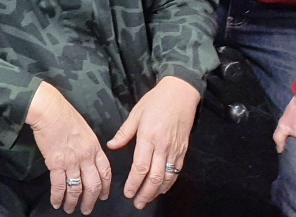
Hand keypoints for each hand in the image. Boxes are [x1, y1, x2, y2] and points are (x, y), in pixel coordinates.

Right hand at [26, 81, 112, 214]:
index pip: (105, 172)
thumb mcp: (85, 129)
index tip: (103, 196)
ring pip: (76, 189)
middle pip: (93, 185)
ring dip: (74, 202)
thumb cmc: (64, 114)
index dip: (105, 187)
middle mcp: (86, 157)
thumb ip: (89, 145)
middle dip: (91, 201)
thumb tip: (88, 157)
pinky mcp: (56, 163)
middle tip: (88, 209)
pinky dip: (58, 197)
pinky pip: (59, 186)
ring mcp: (71, 161)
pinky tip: (56, 202)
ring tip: (71, 209)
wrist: (49, 109)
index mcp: (94, 147)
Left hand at [107, 76, 200, 209]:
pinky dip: (169, 182)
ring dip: (157, 191)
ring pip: (167, 177)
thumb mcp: (136, 113)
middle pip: (155, 177)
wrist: (180, 92)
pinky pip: (177, 171)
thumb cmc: (156, 100)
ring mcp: (175, 149)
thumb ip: (124, 132)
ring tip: (147, 199)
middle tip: (137, 203)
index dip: (134, 183)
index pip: (140, 167)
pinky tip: (162, 188)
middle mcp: (163, 146)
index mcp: (148, 137)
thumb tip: (112, 145)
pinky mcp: (183, 149)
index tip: (127, 193)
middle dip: (145, 193)